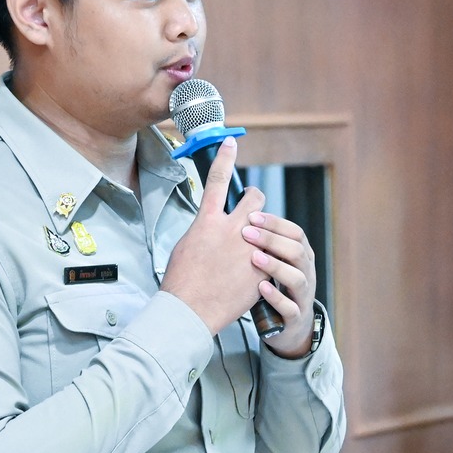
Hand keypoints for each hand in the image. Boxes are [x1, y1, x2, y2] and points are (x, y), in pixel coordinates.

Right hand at [160, 138, 265, 332]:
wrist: (191, 310)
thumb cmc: (182, 282)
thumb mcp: (186, 246)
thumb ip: (204, 230)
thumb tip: (211, 225)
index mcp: (207, 221)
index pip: (218, 179)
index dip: (225, 157)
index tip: (231, 142)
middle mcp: (231, 229)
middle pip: (255, 199)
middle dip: (256, 201)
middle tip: (252, 212)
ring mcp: (249, 248)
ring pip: (269, 227)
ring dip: (264, 232)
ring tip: (256, 246)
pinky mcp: (261, 267)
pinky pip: (270, 254)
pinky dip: (264, 260)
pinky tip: (253, 273)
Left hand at [243, 212, 316, 356]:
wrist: (288, 326)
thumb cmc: (275, 288)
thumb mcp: (273, 263)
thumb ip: (263, 245)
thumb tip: (239, 215)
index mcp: (302, 257)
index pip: (295, 233)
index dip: (275, 223)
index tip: (252, 216)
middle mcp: (306, 273)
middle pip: (297, 250)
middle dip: (272, 239)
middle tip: (246, 232)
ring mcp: (303, 296)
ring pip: (298, 278)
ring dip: (275, 265)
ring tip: (254, 258)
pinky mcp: (295, 318)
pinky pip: (290, 307)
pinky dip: (276, 297)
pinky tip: (261, 288)